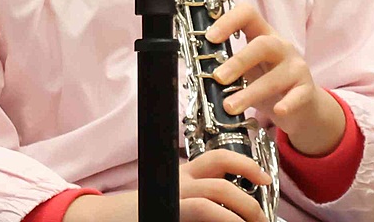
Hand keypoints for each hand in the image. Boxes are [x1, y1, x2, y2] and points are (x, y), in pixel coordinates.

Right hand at [61, 149, 273, 221]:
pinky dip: (228, 219)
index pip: (217, 157)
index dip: (245, 162)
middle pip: (221, 164)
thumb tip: (238, 211)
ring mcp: (174, 192)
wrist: (108, 220)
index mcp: (183, 175)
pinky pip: (206, 209)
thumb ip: (200, 202)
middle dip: (252, 186)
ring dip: (246, 207)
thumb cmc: (145, 215)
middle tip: (263, 213)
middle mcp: (179, 179)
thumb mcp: (174, 202)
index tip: (265, 178)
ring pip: (220, 188)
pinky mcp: (170, 208)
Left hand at [208, 3, 345, 154]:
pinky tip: (277, 111)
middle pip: (263, 45)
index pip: (248, 15)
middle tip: (218, 78)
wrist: (302, 105)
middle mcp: (282, 47)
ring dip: (250, 93)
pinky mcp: (307, 91)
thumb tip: (197, 66)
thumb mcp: (247, 67)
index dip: (228, 21)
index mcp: (263, 35)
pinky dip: (287, 103)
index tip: (210, 37)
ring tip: (230, 107)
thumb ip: (228, 63)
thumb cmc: (268, 80)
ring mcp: (297, 68)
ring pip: (275, 77)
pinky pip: (298, 96)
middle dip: (238, 62)